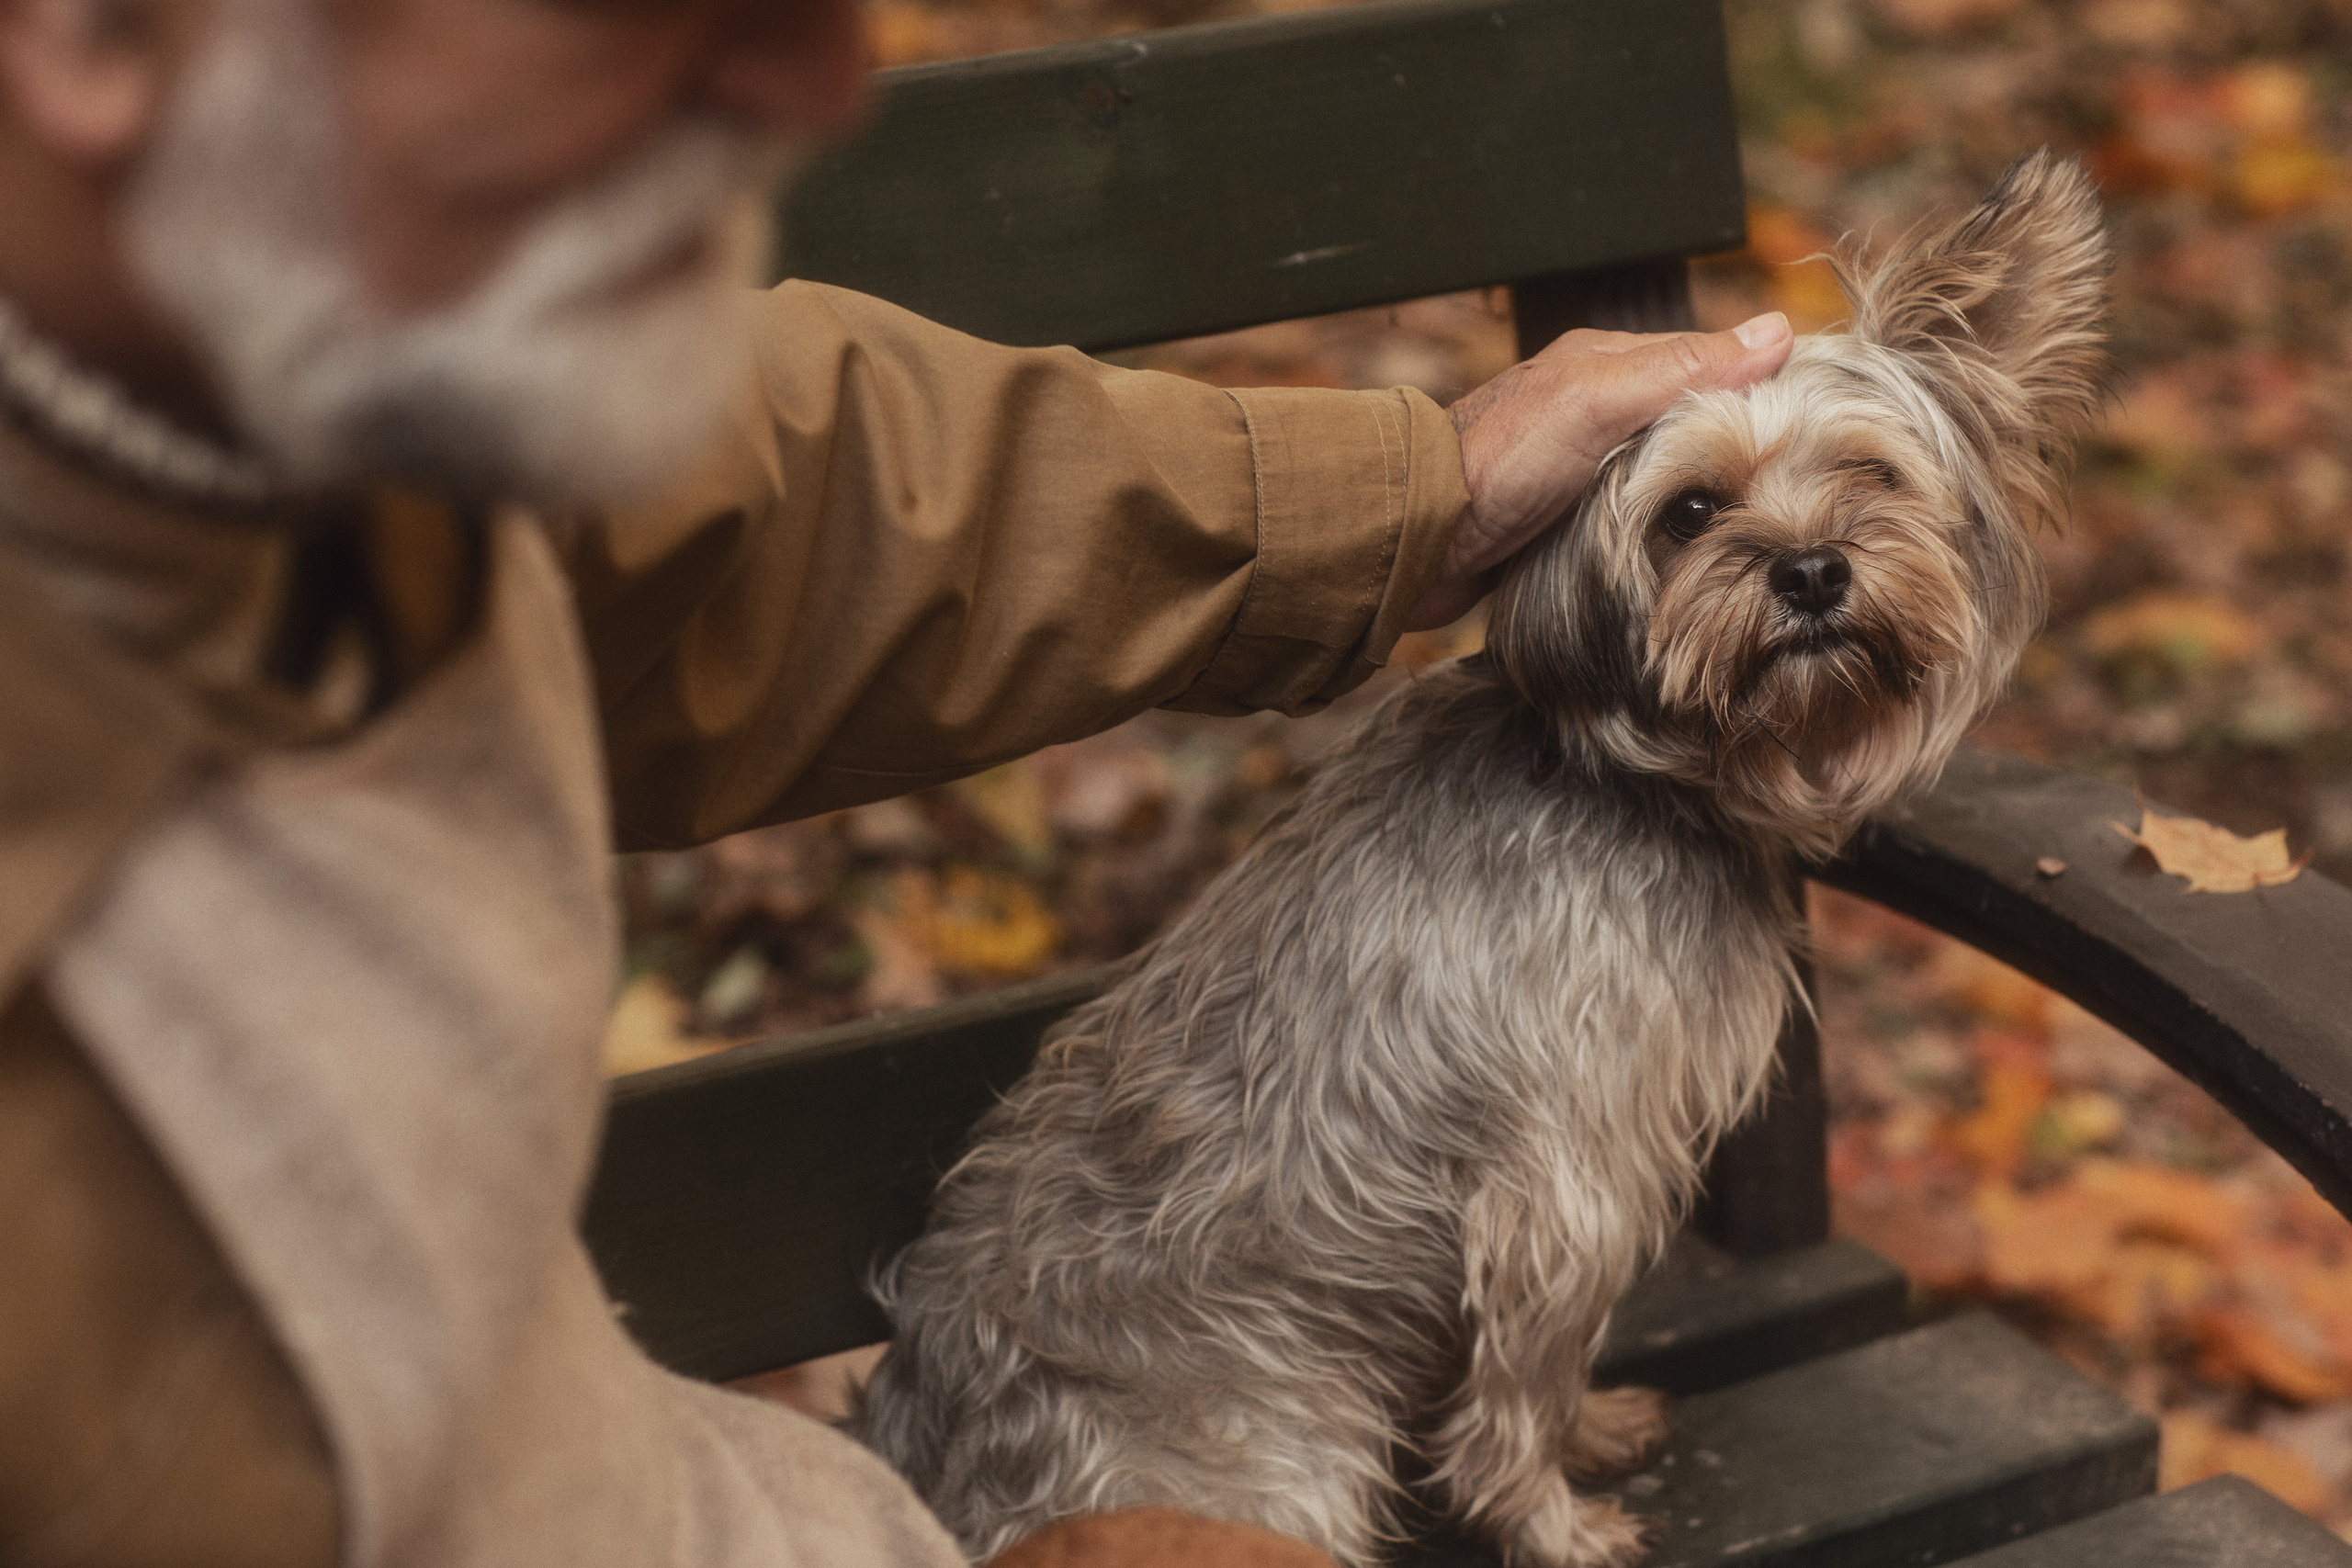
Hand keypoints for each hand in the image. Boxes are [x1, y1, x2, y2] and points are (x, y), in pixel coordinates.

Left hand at [1406, 312, 1794, 630]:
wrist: (1412, 540)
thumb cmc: (1496, 463)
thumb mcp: (1596, 402)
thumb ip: (1683, 368)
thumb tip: (1780, 331)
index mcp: (1608, 364)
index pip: (1713, 365)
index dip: (1767, 391)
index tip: (1829, 425)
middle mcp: (1597, 408)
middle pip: (1696, 423)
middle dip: (1744, 450)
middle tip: (1804, 491)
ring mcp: (1581, 466)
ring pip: (1670, 473)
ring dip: (1707, 496)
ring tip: (1765, 528)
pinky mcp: (1566, 519)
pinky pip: (1637, 517)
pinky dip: (1668, 528)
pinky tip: (1696, 553)